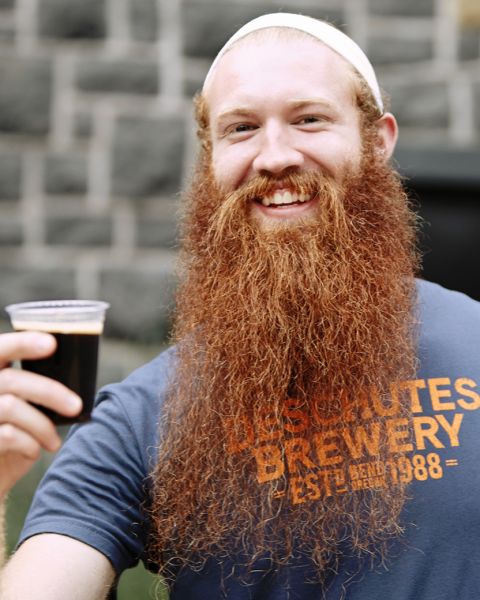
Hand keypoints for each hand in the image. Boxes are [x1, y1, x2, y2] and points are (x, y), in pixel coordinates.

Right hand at [0, 332, 81, 496]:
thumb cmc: (10, 436)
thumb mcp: (21, 406)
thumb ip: (32, 388)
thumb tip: (73, 381)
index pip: (1, 348)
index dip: (23, 342)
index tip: (52, 343)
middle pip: (12, 380)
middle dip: (50, 392)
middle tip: (76, 406)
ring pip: (11, 407)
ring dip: (42, 425)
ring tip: (54, 441)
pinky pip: (8, 435)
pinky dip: (30, 444)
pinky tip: (35, 451)